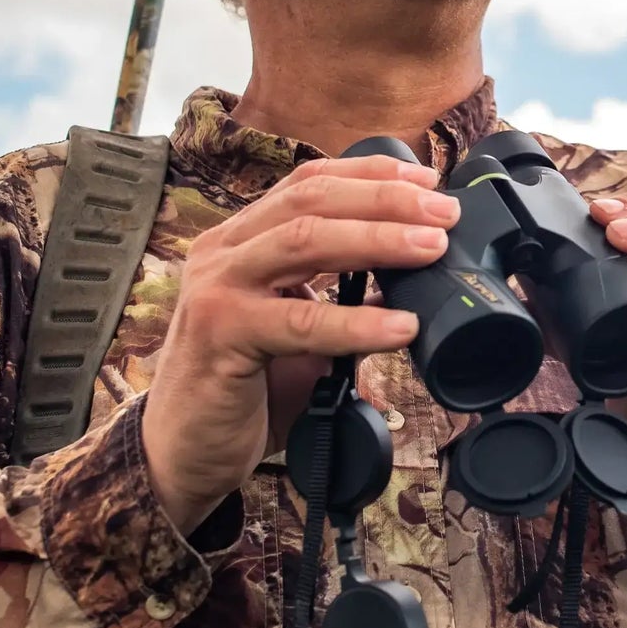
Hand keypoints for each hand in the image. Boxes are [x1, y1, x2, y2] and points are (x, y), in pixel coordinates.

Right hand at [141, 154, 459, 537]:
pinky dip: (357, 322)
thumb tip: (414, 278)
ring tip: (432, 249)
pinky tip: (401, 328)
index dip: (369, 173)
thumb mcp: (298, 330)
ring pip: (303, 241)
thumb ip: (341, 297)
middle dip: (384, 199)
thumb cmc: (246, 390)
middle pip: (311, 199)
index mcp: (241, 240)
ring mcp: (216, 288)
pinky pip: (300, 321)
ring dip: (377, 239)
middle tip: (444, 213)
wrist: (182, 454)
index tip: (427, 180)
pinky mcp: (220, 334)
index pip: (308, 182)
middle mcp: (223, 252)